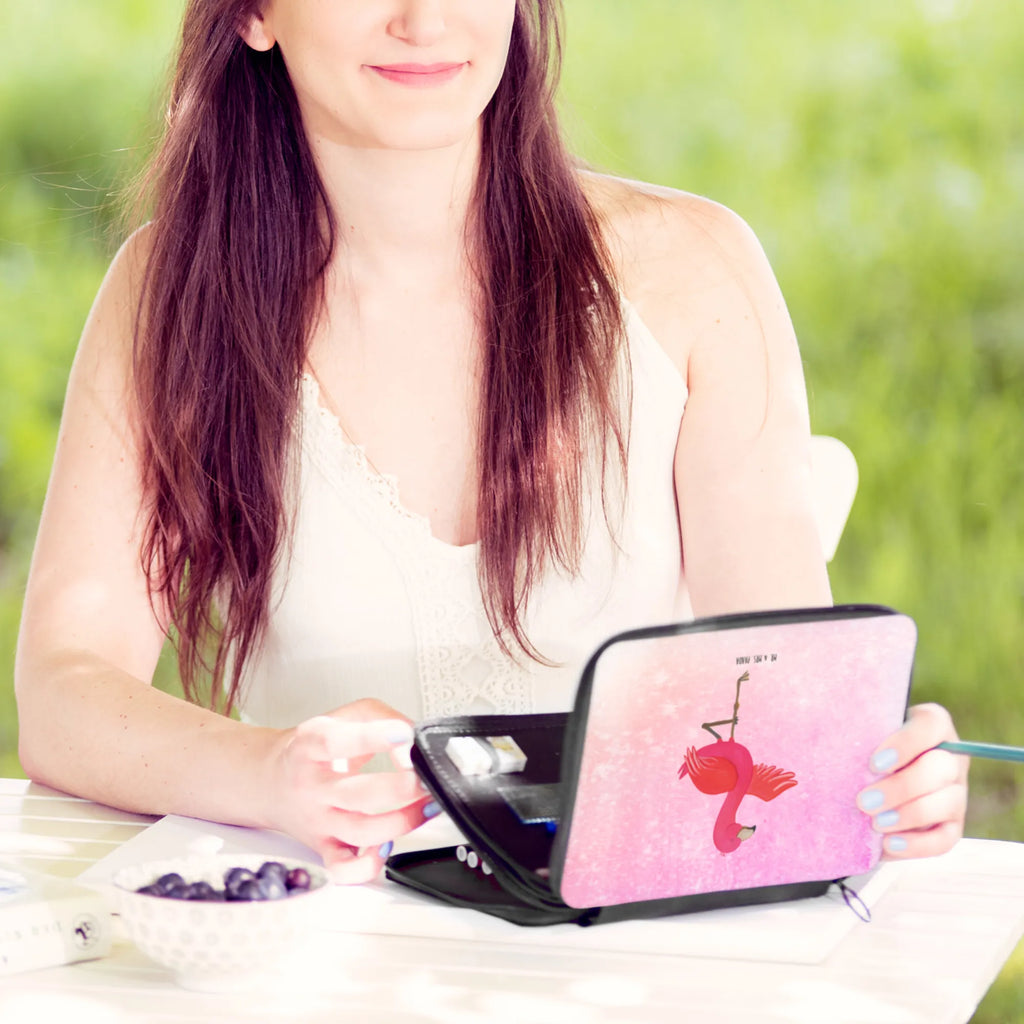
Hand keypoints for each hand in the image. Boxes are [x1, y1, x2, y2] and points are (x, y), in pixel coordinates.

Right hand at [266, 699, 436, 882]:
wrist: (270, 780)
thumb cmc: (312, 749)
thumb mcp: (342, 716)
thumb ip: (381, 717)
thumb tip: (413, 739)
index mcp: (310, 746)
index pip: (336, 742)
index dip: (374, 738)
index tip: (405, 735)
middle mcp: (311, 786)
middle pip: (358, 795)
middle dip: (402, 788)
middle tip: (425, 777)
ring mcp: (318, 820)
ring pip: (361, 832)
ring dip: (403, 822)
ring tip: (426, 805)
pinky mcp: (323, 847)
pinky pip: (344, 869)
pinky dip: (369, 865)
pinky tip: (388, 846)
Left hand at [857, 703, 968, 858]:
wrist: (865, 781)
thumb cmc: (861, 749)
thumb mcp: (861, 733)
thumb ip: (856, 731)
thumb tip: (829, 737)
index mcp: (932, 726)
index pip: (932, 724)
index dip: (905, 744)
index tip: (873, 764)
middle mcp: (950, 758)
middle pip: (941, 768)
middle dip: (901, 787)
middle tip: (864, 801)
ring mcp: (955, 793)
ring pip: (946, 803)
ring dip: (909, 815)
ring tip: (875, 824)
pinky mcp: (952, 826)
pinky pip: (945, 839)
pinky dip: (918, 844)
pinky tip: (889, 844)